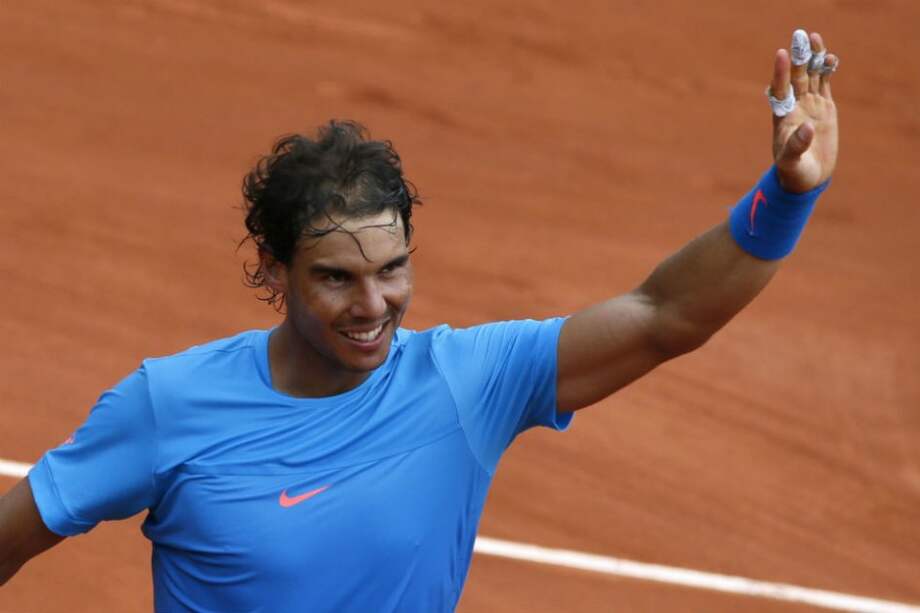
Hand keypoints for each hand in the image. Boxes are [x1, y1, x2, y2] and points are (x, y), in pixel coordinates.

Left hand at [769, 31, 838, 192]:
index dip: (781, 73)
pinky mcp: (824, 108)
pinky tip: (829, 58)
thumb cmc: (794, 172)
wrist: (808, 177)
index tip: (781, 54)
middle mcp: (795, 106)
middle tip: (800, 36)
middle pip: (796, 77)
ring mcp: (810, 105)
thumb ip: (797, 145)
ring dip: (812, 58)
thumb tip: (806, 127)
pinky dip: (826, 70)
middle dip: (798, 57)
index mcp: (783, 116)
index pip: (780, 89)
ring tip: (814, 38)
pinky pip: (824, 84)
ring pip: (810, 76)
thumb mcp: (792, 162)